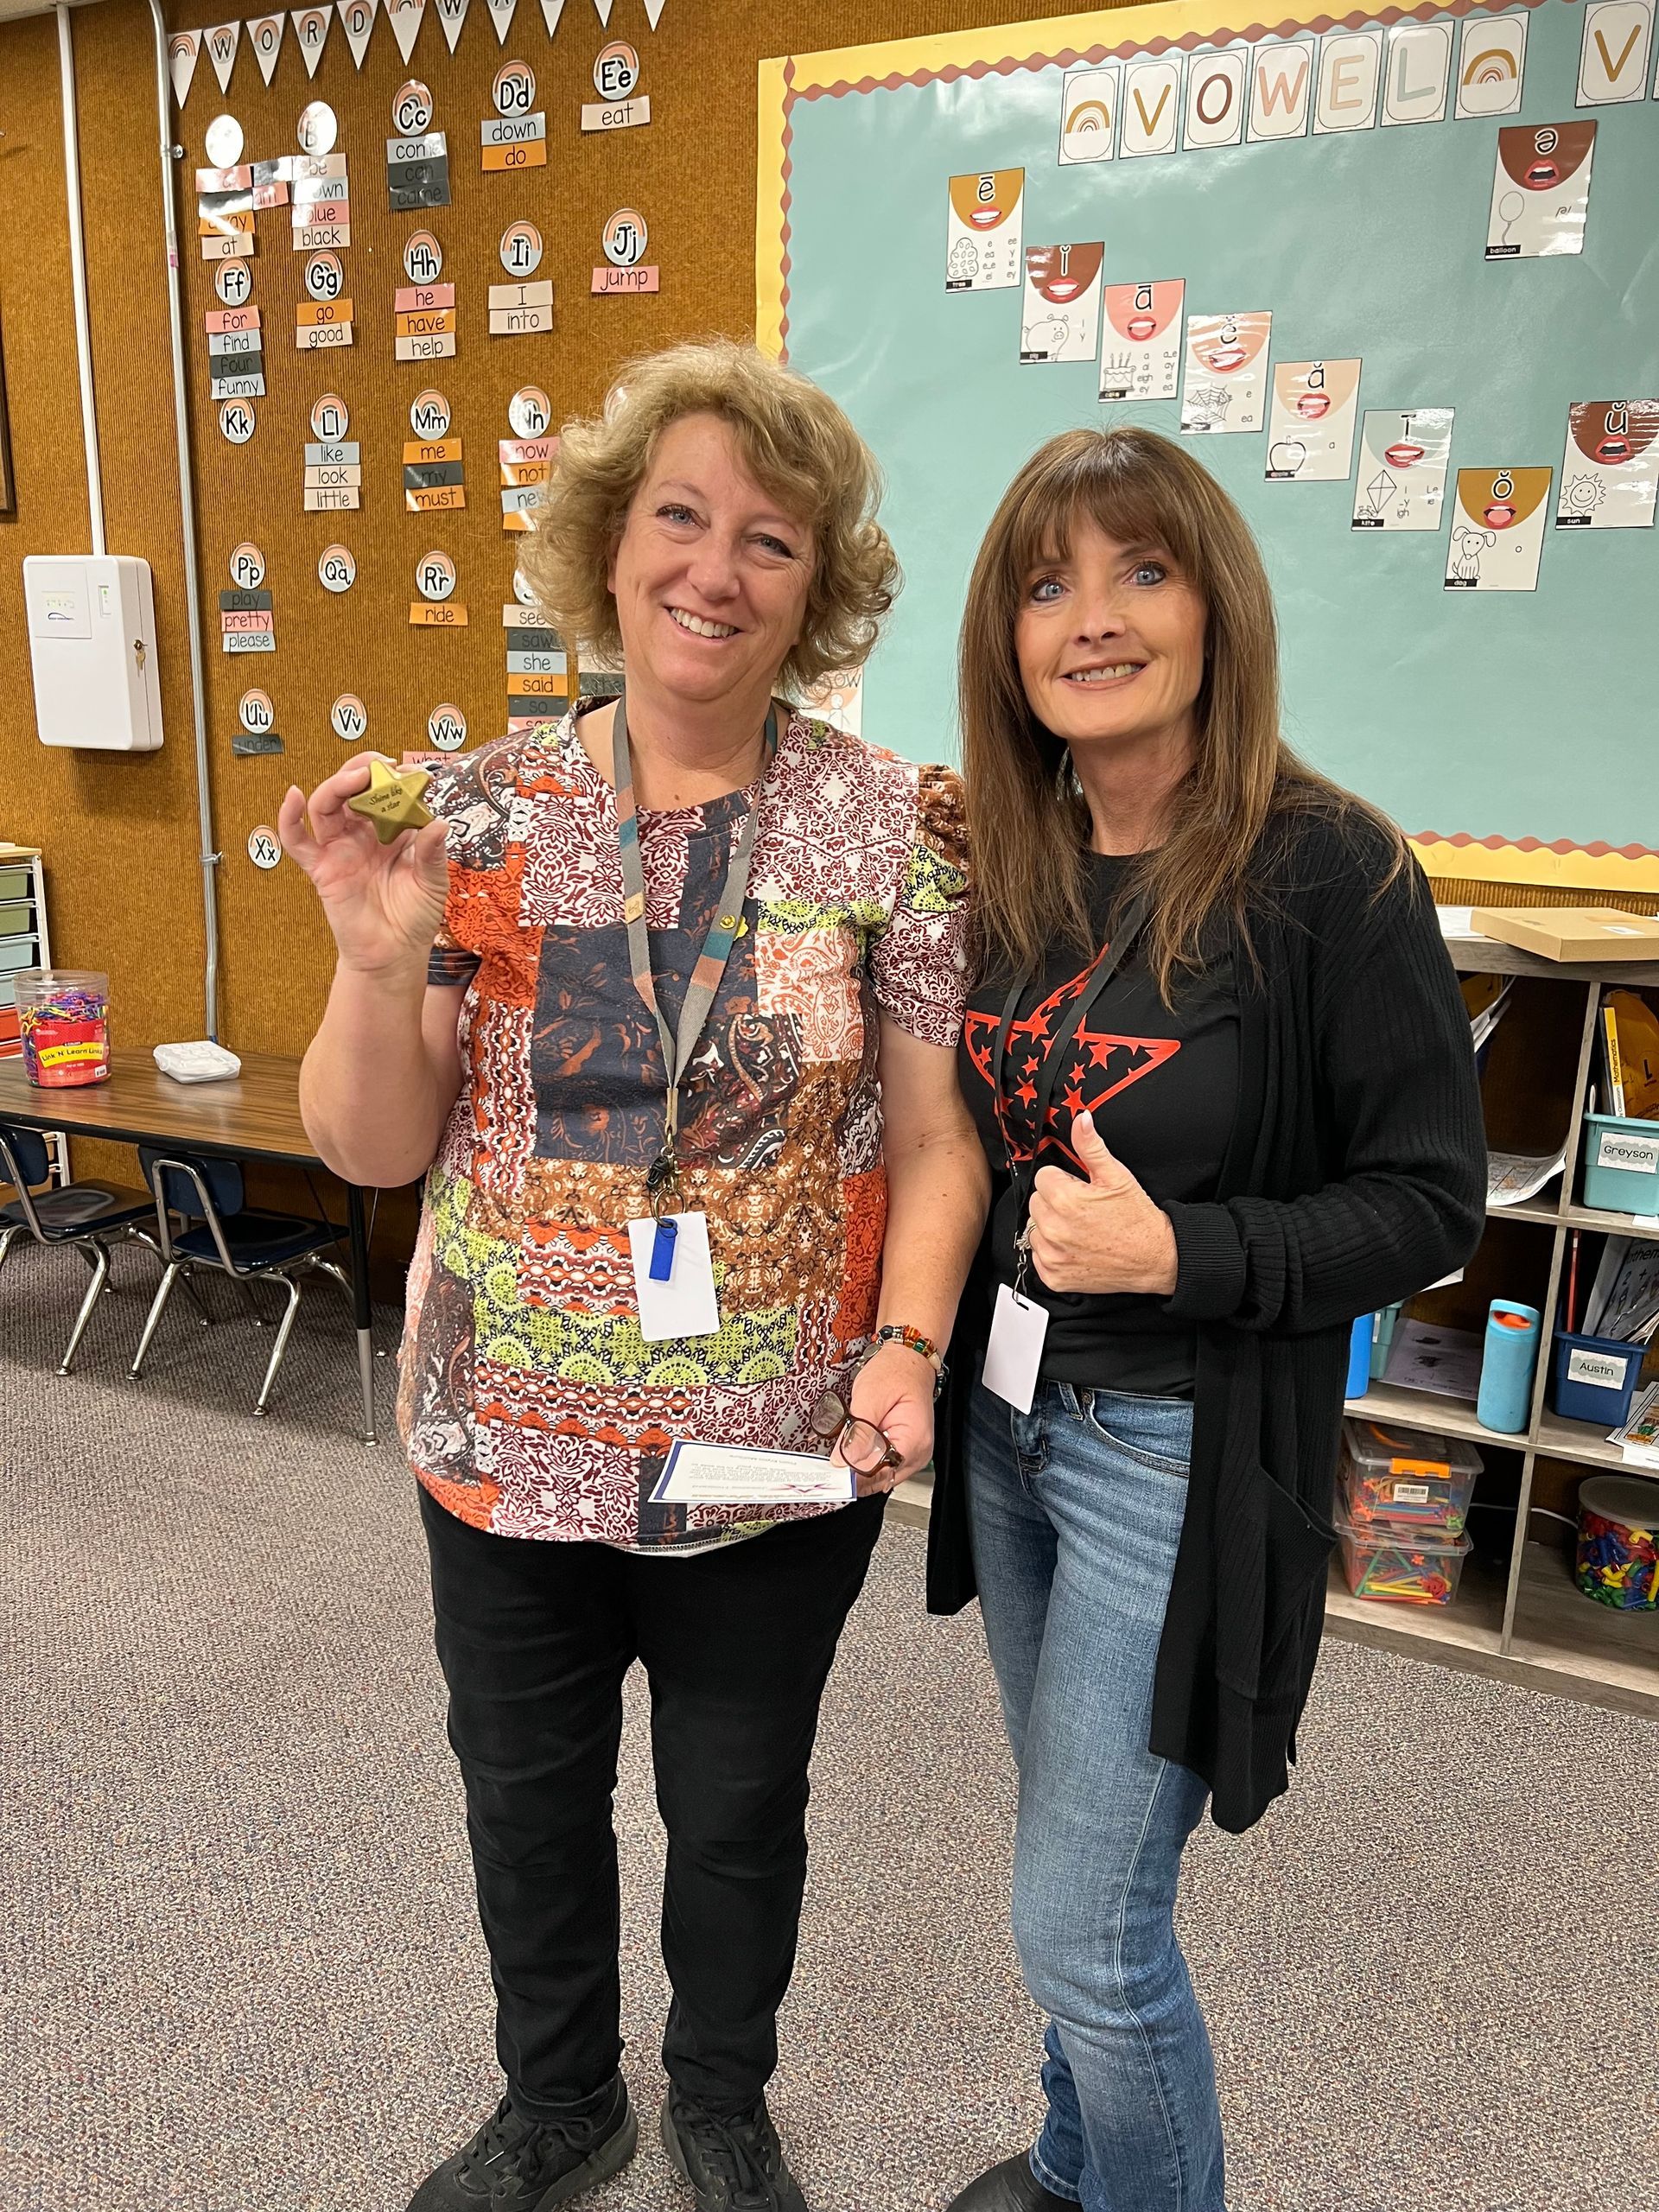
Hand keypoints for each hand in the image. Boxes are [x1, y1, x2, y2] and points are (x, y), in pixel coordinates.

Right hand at [277, 756, 451, 979]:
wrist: (393, 954)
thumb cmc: (414, 917)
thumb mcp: (431, 883)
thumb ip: (431, 853)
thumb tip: (438, 823)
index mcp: (393, 832)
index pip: (389, 793)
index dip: (397, 779)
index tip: (412, 772)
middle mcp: (364, 834)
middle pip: (354, 790)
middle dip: (364, 771)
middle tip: (380, 765)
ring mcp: (340, 848)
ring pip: (327, 805)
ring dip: (338, 785)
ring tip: (355, 778)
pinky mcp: (321, 867)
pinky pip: (297, 840)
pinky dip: (289, 817)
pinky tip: (294, 795)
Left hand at [840, 1341, 934, 1494]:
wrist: (908, 1360)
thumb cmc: (895, 1372)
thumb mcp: (869, 1397)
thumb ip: (857, 1432)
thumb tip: (842, 1462)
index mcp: (914, 1440)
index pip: (880, 1473)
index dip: (853, 1474)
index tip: (832, 1470)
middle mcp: (918, 1453)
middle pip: (880, 1479)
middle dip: (854, 1471)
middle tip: (832, 1459)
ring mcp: (913, 1454)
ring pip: (879, 1475)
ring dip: (859, 1466)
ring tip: (846, 1446)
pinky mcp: (904, 1451)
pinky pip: (882, 1465)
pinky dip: (866, 1459)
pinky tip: (857, 1447)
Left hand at [1027, 1111, 1178, 1297]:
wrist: (1155, 1258)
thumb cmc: (1138, 1219)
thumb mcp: (1116, 1176)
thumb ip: (1091, 1147)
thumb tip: (1081, 1120)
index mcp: (1064, 1199)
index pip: (1043, 1177)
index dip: (1063, 1181)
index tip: (1079, 1189)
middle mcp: (1054, 1229)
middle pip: (1037, 1202)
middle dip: (1055, 1202)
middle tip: (1082, 1210)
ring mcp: (1053, 1255)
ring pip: (1035, 1229)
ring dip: (1051, 1227)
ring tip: (1080, 1229)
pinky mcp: (1054, 1277)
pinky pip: (1039, 1257)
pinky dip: (1053, 1253)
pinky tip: (1076, 1248)